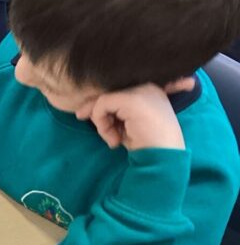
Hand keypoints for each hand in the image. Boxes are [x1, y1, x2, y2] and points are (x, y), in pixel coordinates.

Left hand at [79, 79, 193, 150]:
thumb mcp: (126, 125)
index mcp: (149, 91)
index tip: (92, 118)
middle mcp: (147, 86)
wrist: (164, 159)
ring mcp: (141, 90)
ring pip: (104, 98)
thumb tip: (88, 110)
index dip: (101, 105)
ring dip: (101, 121)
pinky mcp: (132, 99)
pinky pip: (103, 103)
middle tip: (81, 117)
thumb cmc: (146, 145)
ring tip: (113, 139)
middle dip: (95, 109)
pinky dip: (101, 122)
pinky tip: (114, 139)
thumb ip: (113, 114)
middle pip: (109, 91)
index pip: (117, 91)